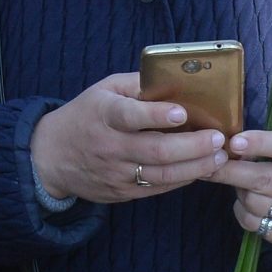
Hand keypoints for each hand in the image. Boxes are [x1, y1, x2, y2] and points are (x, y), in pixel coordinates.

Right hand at [29, 76, 231, 205]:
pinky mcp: (122, 192)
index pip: (130, 116)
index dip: (156, 115)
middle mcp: (110, 146)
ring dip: (196, 167)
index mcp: (103, 115)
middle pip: (155, 151)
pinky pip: (158, 188)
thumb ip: (137, 85)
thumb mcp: (103, 90)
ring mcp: (116, 173)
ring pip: (161, 174)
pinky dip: (183, 179)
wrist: (51, 156)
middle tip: (218, 139)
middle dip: (192, 146)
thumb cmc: (85, 115)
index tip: (183, 113)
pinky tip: (202, 169)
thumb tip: (175, 79)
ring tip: (220, 156)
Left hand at [211, 127, 271, 241]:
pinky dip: (242, 212)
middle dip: (232, 171)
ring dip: (239, 192)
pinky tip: (245, 202)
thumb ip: (260, 140)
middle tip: (211, 165)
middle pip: (265, 179)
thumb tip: (226, 145)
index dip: (259, 143)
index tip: (233, 143)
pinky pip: (254, 223)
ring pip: (255, 203)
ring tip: (239, 183)